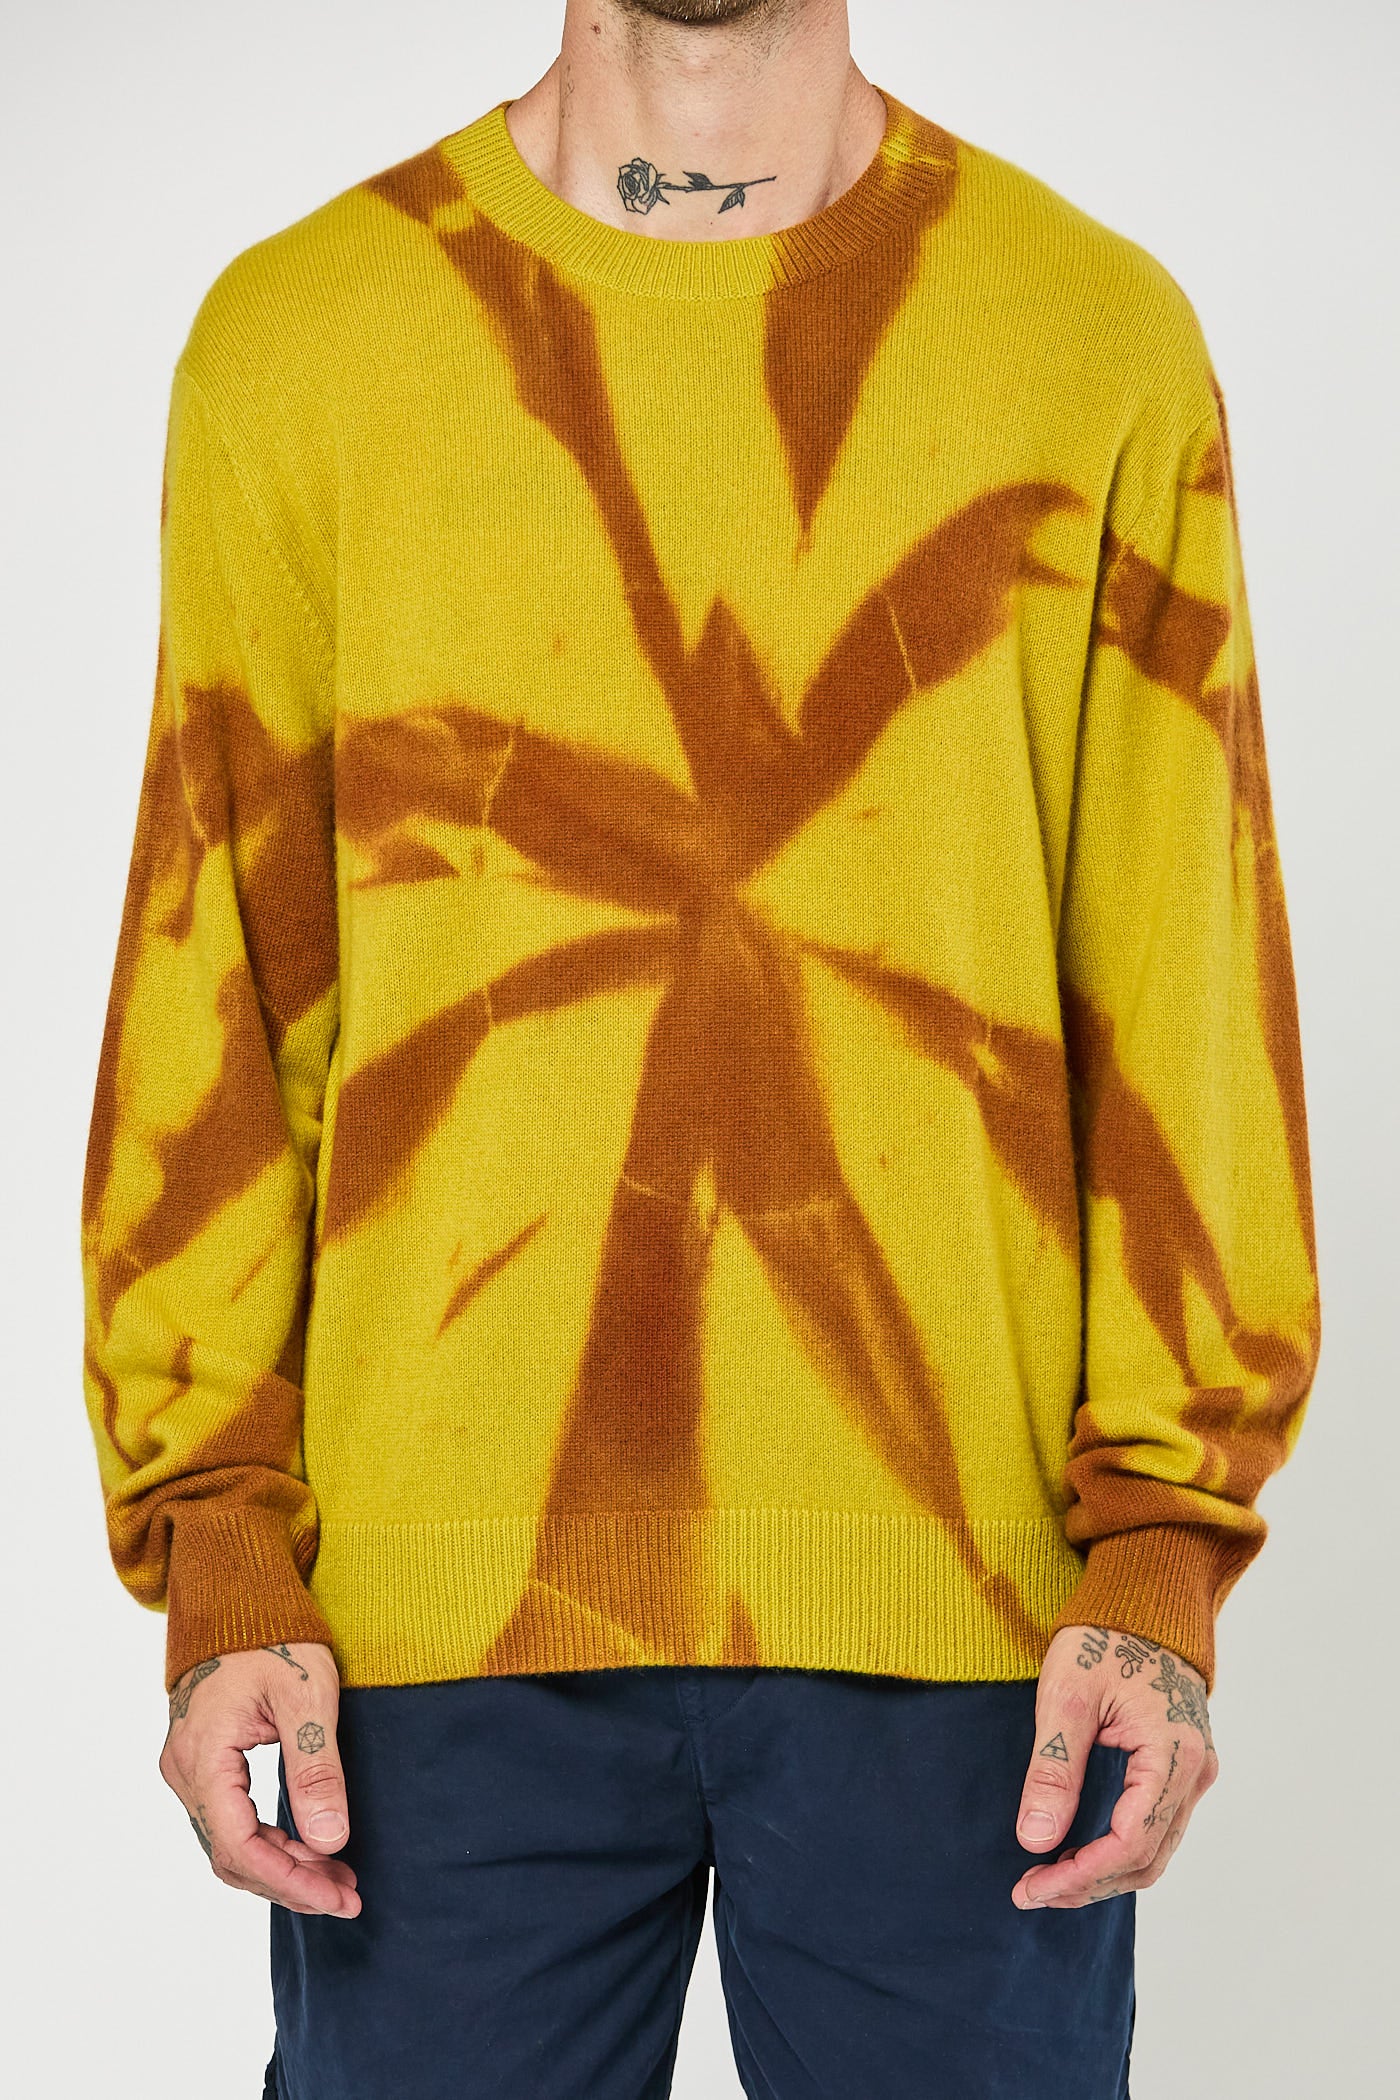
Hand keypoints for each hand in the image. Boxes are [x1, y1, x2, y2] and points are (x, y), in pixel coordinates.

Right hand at [159, 1641, 360, 1917]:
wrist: (239, 1599)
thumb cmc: (274, 1636)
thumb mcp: (307, 1696)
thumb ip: (316, 1769)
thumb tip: (330, 1842)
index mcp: (203, 1756)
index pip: (239, 1846)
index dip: (291, 1881)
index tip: (339, 1896)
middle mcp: (184, 1771)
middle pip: (232, 1856)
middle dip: (293, 1883)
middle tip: (349, 1895)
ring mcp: (188, 1769)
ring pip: (230, 1844)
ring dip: (283, 1867)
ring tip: (338, 1879)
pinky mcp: (202, 1765)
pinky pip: (230, 1821)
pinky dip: (269, 1842)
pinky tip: (310, 1848)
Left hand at [1011, 1624, 1218, 1909]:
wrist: (1144, 1600)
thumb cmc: (1104, 1637)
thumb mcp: (1066, 1695)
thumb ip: (1054, 1769)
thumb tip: (1035, 1840)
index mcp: (1171, 1754)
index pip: (1129, 1844)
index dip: (1080, 1876)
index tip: (1031, 1887)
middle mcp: (1194, 1771)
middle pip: (1146, 1859)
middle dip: (1088, 1884)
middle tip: (1030, 1891)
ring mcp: (1193, 1771)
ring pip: (1154, 1850)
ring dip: (1103, 1873)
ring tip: (1047, 1880)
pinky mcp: (1181, 1767)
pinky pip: (1156, 1827)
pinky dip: (1118, 1850)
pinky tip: (1078, 1851)